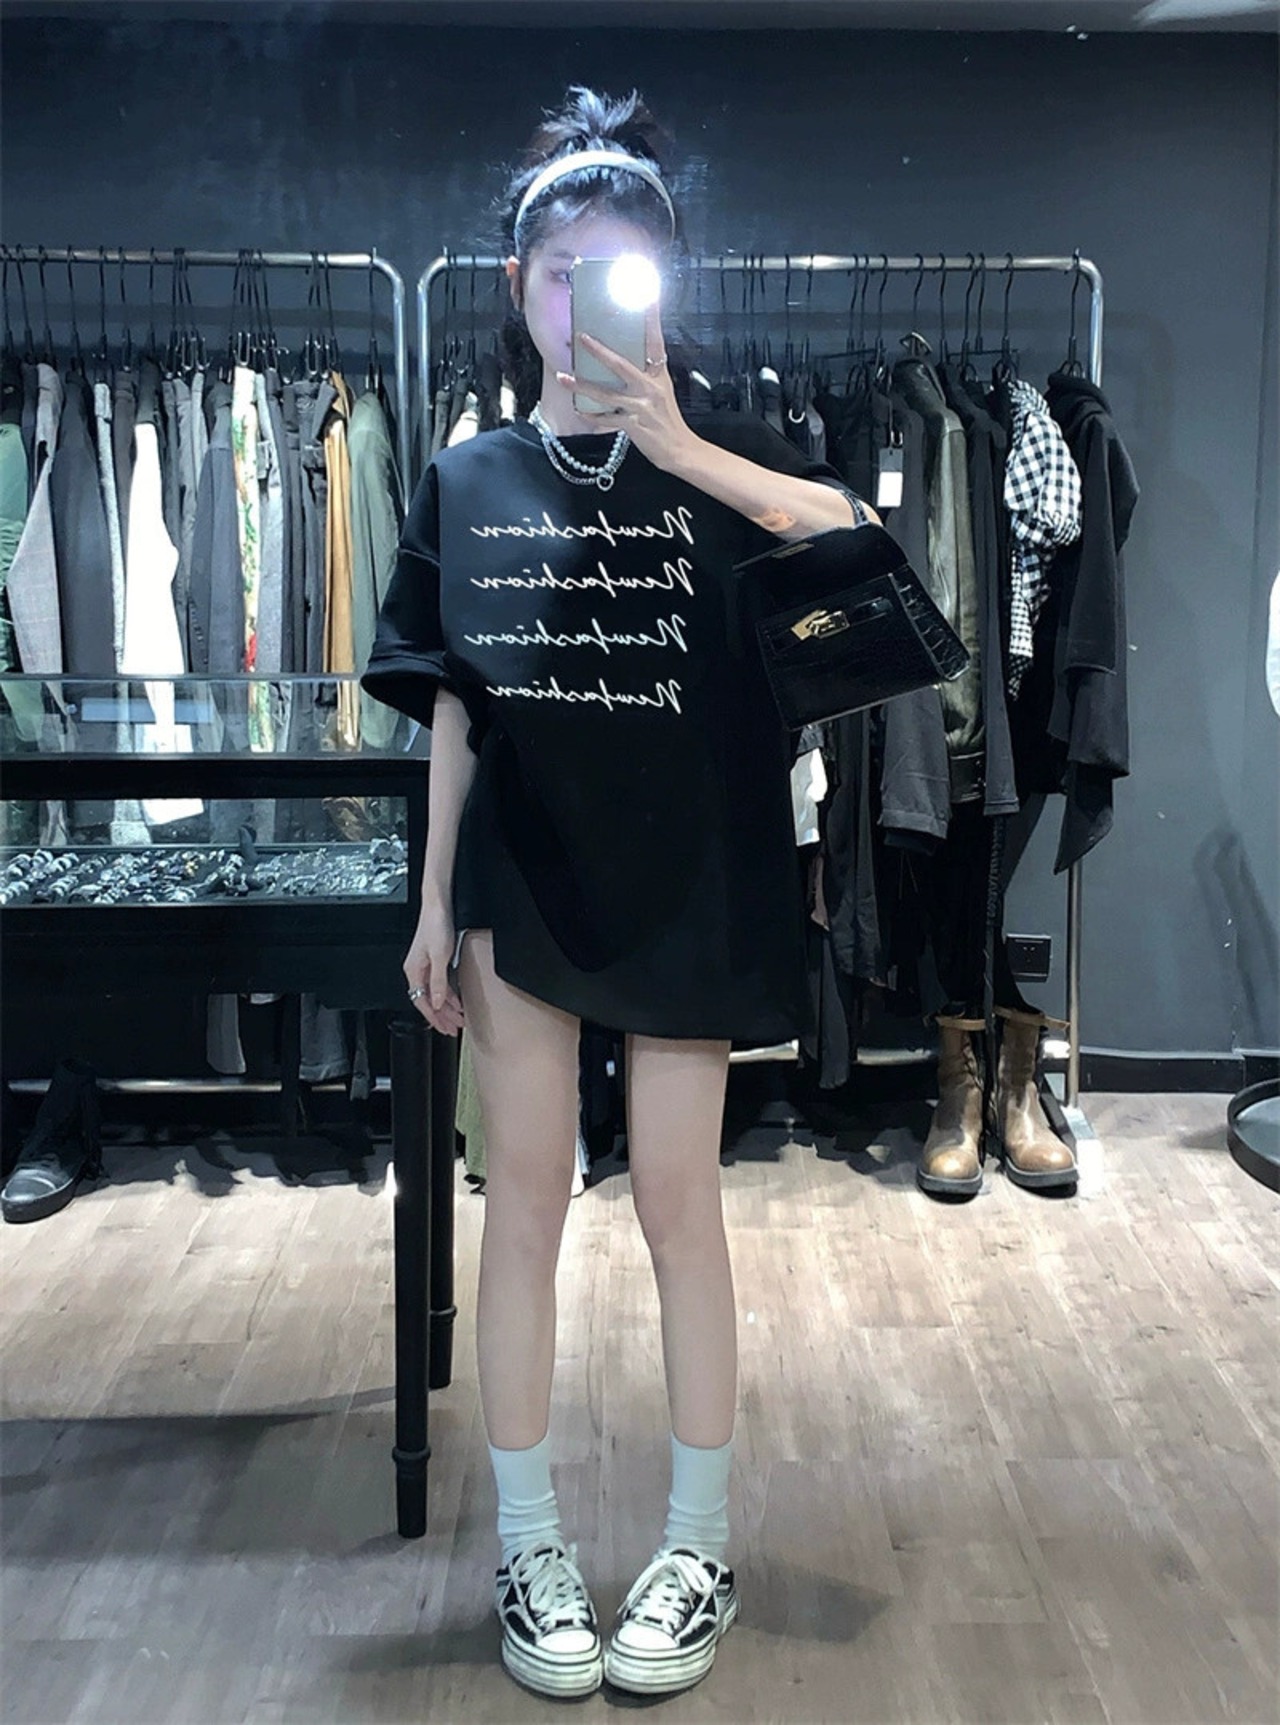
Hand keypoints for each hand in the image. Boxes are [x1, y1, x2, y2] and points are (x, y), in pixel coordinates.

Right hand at [403, 894, 465, 1036]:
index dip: (434, 1018)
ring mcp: (425, 966)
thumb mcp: (440, 957)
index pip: (422, 1002)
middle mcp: (417, 971)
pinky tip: (457, 1001)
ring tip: (458, 1019)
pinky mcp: (434, 960)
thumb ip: (438, 981)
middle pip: (429, 1001)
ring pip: (435, 994)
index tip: (444, 1029)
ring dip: (447, 1007)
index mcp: (413, 971)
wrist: (438, 905)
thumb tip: (438, 1002)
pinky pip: (440, 984)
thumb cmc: (435, 925)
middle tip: (453, 1029)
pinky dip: (449, 994)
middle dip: (442, 1017)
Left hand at [555, 299, 694, 473]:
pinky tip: (578, 408)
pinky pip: (605, 419)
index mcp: (659, 375)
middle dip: (599, 351)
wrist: (679, 450)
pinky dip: (591, 415)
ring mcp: (641, 407)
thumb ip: (645, 374)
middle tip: (582, 336)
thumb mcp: (662, 390)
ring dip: (582, 385)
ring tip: (564, 377)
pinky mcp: (633, 426)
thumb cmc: (668, 419)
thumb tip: (622, 359)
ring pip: (605, 393)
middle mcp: (650, 388)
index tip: (648, 295)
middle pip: (621, 364)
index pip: (655, 341)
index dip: (651, 318)